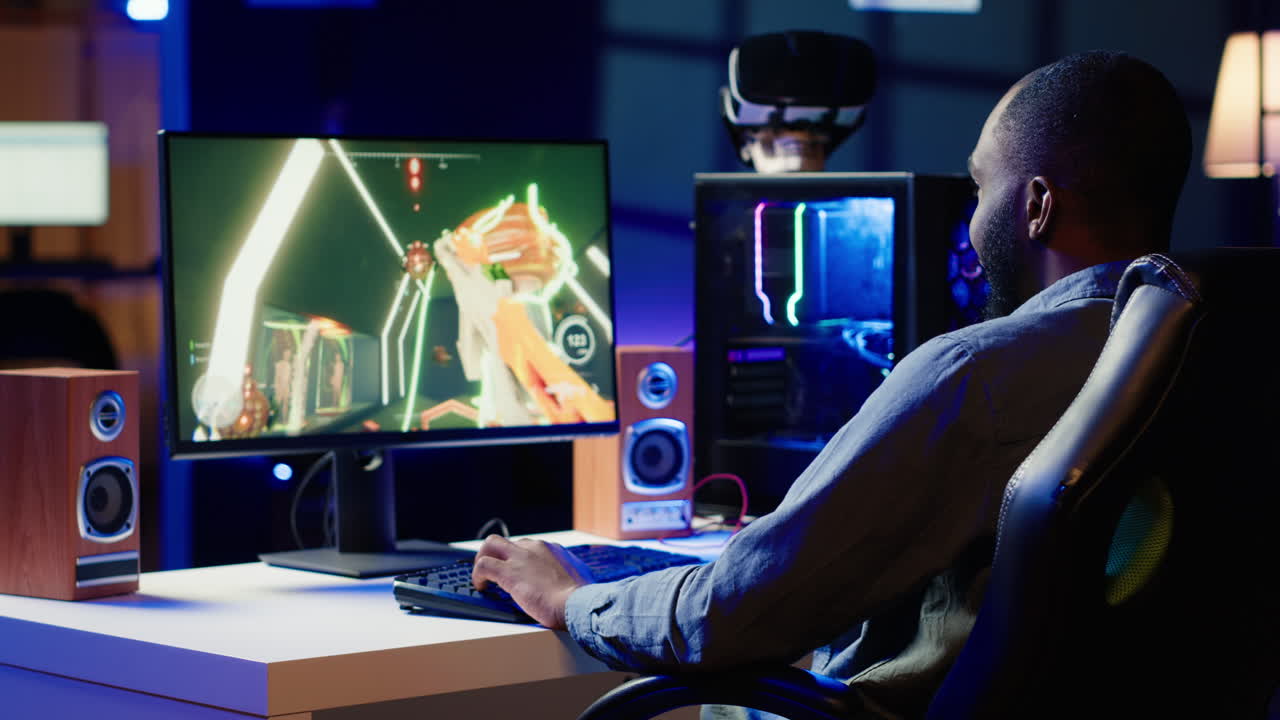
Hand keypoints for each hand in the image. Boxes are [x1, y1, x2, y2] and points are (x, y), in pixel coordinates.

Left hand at [471, 535, 593, 629]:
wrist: (575, 604)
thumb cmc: (580, 598)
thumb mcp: (581, 577)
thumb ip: (573, 572)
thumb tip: (577, 577)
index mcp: (552, 549)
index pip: (528, 546)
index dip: (518, 559)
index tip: (516, 571)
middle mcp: (535, 548)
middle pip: (508, 541)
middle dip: (498, 555)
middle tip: (495, 572)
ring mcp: (521, 558)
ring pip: (491, 544)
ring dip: (483, 558)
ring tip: (483, 577)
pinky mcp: (509, 572)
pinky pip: (484, 565)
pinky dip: (478, 575)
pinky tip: (481, 587)